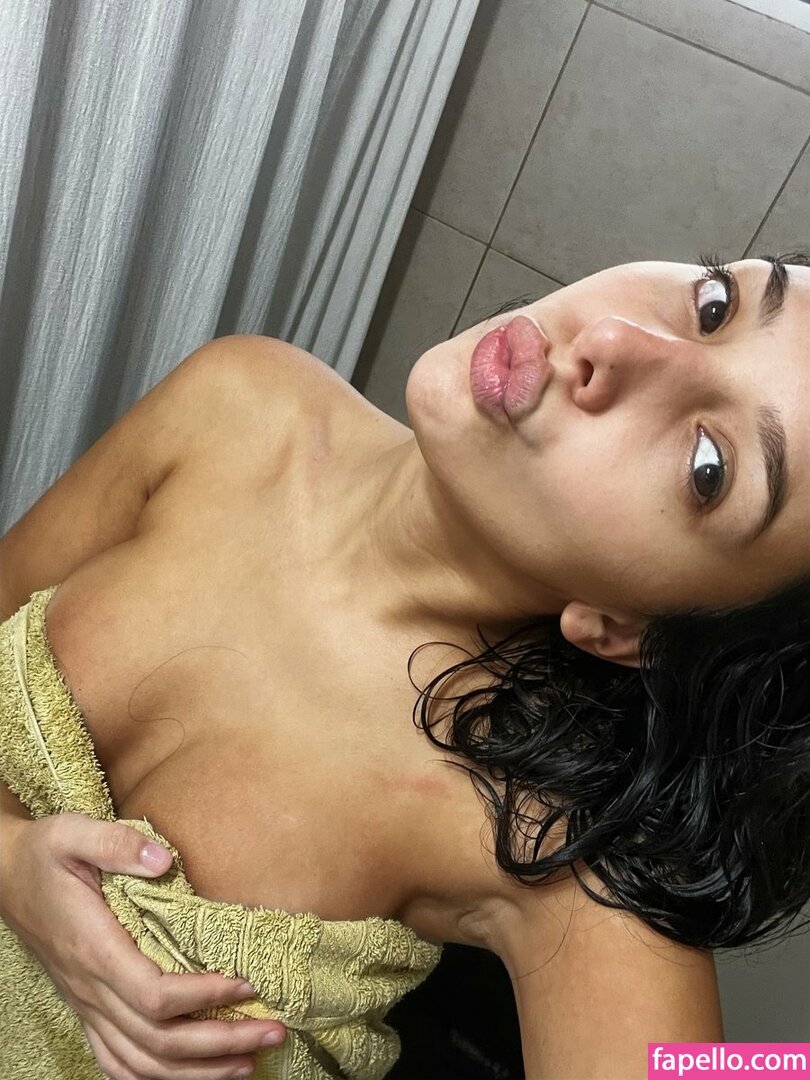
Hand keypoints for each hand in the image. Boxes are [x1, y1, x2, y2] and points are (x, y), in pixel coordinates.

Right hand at [1, 813, 286, 1078]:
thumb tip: (165, 861)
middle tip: (274, 1030)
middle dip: (220, 1042)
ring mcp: (88, 1006)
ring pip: (142, 1063)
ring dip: (198, 1071)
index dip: (203, 997)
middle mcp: (91, 989)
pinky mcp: (88, 1008)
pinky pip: (118, 1062)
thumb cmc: (43, 855)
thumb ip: (117, 843)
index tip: (247, 982)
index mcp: (95, 949)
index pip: (154, 995)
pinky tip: (193, 1076)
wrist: (4, 878)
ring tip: (249, 1061)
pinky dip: (157, 1079)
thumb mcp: (72, 833)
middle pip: (159, 1041)